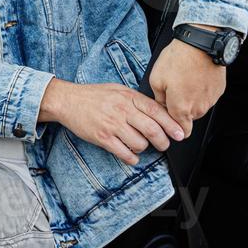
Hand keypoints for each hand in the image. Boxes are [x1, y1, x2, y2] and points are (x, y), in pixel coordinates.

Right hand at [39, 79, 185, 165]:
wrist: (68, 101)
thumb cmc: (94, 95)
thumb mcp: (118, 90)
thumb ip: (137, 100)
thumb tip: (157, 112)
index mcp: (129, 97)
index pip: (157, 112)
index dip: (171, 124)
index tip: (179, 133)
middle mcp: (122, 111)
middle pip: (152, 130)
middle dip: (163, 141)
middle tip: (164, 145)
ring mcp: (112, 125)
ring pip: (140, 144)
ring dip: (144, 149)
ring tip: (141, 146)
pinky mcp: (103, 138)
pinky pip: (124, 153)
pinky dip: (132, 158)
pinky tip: (131, 156)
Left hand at [149, 31, 228, 136]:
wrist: (201, 44)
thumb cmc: (178, 59)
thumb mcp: (156, 79)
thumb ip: (158, 99)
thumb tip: (162, 105)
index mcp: (181, 109)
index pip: (182, 133)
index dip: (175, 128)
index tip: (171, 119)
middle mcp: (198, 108)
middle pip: (189, 118)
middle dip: (182, 108)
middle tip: (175, 90)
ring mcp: (211, 100)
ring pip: (199, 106)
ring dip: (192, 98)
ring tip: (185, 79)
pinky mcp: (219, 90)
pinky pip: (208, 96)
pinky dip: (202, 89)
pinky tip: (195, 76)